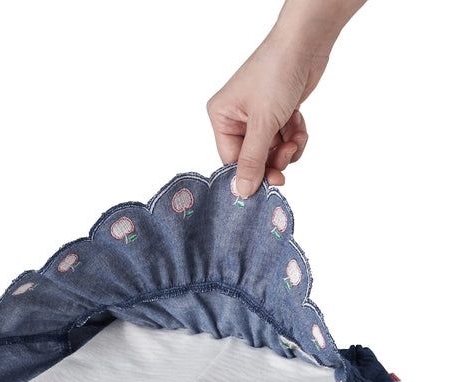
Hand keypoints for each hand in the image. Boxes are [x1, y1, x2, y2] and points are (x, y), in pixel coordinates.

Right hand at [207, 28, 327, 197]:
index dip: (250, 173)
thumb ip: (253, 160)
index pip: (231, 160)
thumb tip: (242, 191)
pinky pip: (283, 140)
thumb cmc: (276, 72)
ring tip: (296, 133)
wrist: (306, 43)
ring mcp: (257, 117)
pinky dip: (294, 135)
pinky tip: (299, 121)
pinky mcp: (276, 115)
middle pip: (253, 158)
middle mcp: (236, 119)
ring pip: (271, 152)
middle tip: (288, 154)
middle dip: (274, 158)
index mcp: (222, 118)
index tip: (269, 184)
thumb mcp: (262, 122)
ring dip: (288, 147)